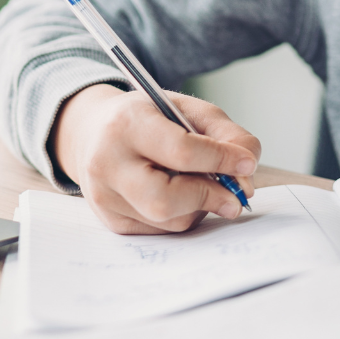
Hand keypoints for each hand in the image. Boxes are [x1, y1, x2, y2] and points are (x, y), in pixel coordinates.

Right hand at [50, 83, 259, 233]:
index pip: (180, 151)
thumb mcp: (185, 108)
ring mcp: (104, 196)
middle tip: (235, 196)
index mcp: (127, 124)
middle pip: (165, 199)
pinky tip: (179, 193)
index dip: (221, 160)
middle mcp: (107, 163)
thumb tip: (247, 172)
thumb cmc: (146, 118)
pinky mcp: (111, 220)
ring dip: (200, 207)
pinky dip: (183, 215)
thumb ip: (224, 133)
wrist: (92, 133)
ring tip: (200, 184)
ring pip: (169, 219)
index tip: (247, 163)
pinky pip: (162, 230)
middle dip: (209, 198)